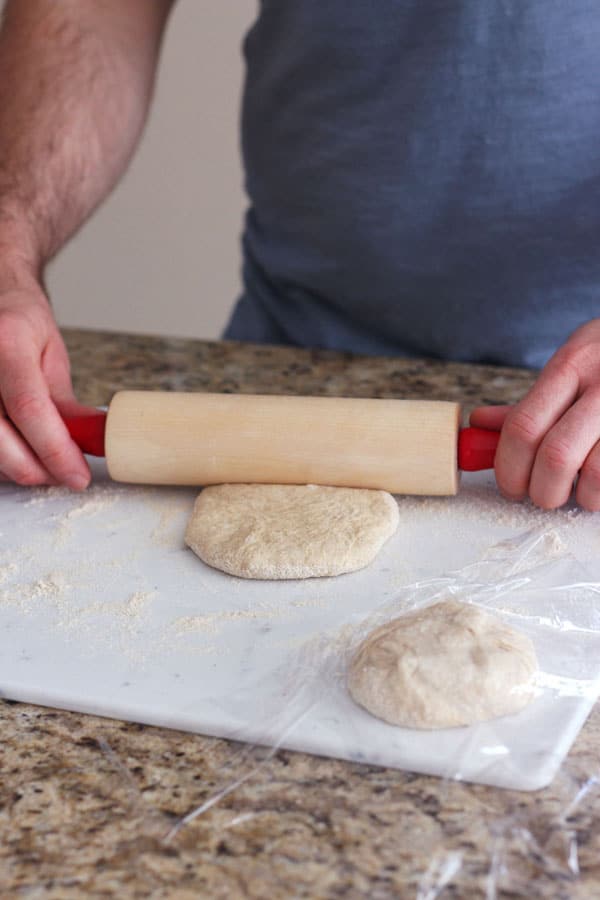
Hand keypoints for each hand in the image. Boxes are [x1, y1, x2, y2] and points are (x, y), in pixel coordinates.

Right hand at [0, 278, 91, 489]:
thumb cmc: (20, 324)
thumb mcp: (52, 356)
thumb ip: (66, 404)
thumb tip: (91, 445)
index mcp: (8, 343)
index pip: (30, 409)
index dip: (56, 451)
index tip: (78, 475)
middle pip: (1, 438)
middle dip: (38, 469)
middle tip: (65, 474)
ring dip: (19, 466)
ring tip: (45, 460)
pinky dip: (3, 456)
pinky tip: (20, 451)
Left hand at [470, 319, 599, 510]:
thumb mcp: (573, 365)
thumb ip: (531, 401)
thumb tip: (480, 425)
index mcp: (572, 365)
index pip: (523, 427)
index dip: (508, 468)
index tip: (510, 486)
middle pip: (556, 457)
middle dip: (542, 491)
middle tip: (542, 496)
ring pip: (596, 476)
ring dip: (582, 497)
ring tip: (582, 491)